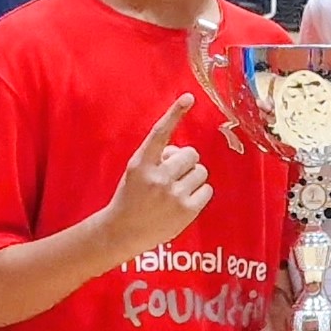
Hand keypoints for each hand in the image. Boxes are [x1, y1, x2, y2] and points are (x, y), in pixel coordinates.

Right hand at [99, 95, 211, 256]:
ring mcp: (173, 194)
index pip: (160, 133)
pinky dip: (199, 194)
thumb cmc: (131, 199)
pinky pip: (207, 190)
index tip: (188, 97)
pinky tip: (184, 202)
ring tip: (176, 191)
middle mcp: (158, 177)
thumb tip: (181, 152)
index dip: (175, 113)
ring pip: (201, 171)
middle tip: (173, 176)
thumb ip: (156, 158)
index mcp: (141, 163)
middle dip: (186, 163)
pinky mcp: (187, 210)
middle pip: (191, 154)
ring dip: (192, 178)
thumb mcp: (135, 172)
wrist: (122, 232)